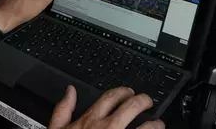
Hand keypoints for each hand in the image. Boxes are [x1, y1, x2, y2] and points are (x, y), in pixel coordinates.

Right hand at [50, 86, 164, 128]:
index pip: (111, 97)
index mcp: (91, 119)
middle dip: (143, 100)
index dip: (122, 91)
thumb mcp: (57, 128)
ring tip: (158, 124)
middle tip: (147, 101)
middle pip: (132, 106)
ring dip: (155, 124)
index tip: (128, 92)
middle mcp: (109, 128)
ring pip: (146, 127)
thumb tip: (70, 91)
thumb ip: (64, 108)